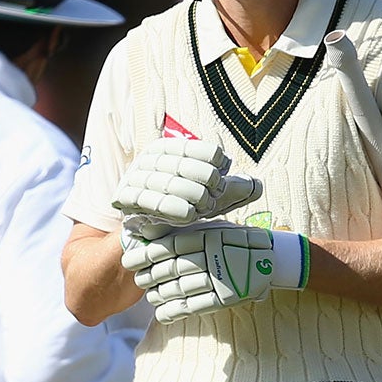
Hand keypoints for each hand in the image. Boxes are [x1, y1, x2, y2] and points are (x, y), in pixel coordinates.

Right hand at [111, 139, 263, 225]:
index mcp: (170, 148)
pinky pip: (151, 200)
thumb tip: (257, 186)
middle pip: (188, 165)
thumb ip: (232, 191)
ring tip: (201, 209)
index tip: (221, 184)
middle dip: (206, 184)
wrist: (146, 232)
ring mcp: (134, 176)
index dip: (218, 167)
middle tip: (211, 201)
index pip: (205, 151)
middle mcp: (149, 158)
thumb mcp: (209, 198)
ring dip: (192, 197)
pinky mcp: (124, 197)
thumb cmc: (181, 208)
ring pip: (170, 182)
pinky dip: (173, 207)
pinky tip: (188, 215)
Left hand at [123, 222, 310, 322]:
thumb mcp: (212, 227)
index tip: (129, 259)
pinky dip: (174, 311)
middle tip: (137, 279)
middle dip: (149, 275)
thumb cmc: (235, 240)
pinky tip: (161, 313)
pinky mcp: (225, 297)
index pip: (169, 246)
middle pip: (171, 268)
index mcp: (207, 236)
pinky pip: (194, 306)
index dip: (146, 254)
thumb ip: (185, 231)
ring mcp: (219, 277)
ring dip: (159, 294)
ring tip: (149, 295)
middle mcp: (211, 255)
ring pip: (179, 288)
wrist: (272, 258)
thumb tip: (150, 231)